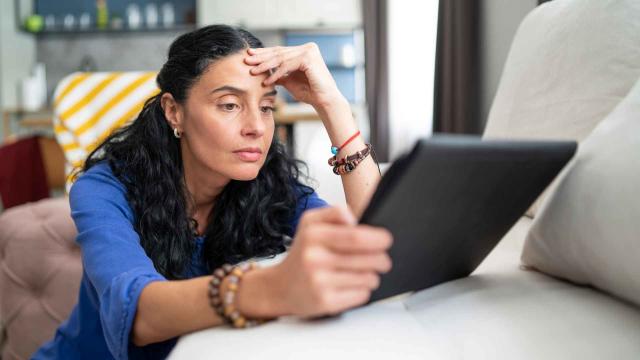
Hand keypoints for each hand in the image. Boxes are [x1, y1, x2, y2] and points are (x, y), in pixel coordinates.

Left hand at [244, 43, 344, 108]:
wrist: (324, 100)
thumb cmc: (309, 92)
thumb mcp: (289, 81)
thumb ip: (279, 75)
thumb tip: (264, 73)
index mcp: (304, 51)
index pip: (280, 51)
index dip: (264, 54)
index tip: (250, 57)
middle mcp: (308, 48)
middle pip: (279, 53)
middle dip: (261, 57)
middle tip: (246, 60)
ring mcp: (309, 51)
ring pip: (281, 59)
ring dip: (265, 66)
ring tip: (253, 72)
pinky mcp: (308, 58)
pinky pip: (287, 66)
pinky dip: (276, 74)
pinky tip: (266, 81)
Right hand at [271, 206, 392, 317]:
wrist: (280, 287)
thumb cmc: (302, 253)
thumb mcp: (310, 223)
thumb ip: (334, 212)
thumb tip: (354, 219)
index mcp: (313, 235)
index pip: (355, 236)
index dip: (377, 238)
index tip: (386, 240)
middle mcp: (314, 258)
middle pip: (367, 258)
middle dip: (382, 259)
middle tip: (382, 260)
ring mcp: (319, 282)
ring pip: (368, 278)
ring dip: (372, 275)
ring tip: (362, 273)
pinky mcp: (325, 302)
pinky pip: (361, 295)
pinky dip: (363, 290)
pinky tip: (352, 286)